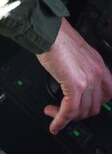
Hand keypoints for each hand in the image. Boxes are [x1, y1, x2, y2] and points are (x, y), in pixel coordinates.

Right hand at [36, 18, 111, 133]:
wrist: (47, 29)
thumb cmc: (56, 35)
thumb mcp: (76, 51)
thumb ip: (80, 66)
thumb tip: (71, 77)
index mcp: (98, 64)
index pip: (107, 94)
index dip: (95, 104)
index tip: (83, 108)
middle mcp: (97, 73)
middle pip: (94, 107)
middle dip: (78, 114)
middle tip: (65, 112)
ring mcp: (87, 80)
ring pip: (81, 111)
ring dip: (67, 117)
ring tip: (54, 113)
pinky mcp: (74, 85)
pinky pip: (69, 111)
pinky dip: (61, 120)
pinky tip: (54, 123)